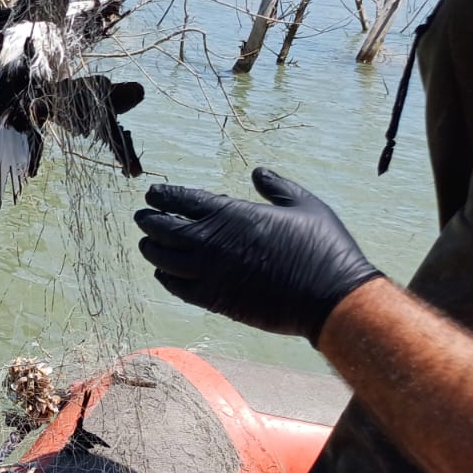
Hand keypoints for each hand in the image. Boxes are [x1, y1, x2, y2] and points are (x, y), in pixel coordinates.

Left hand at [134, 168, 381, 343]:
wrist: (330, 298)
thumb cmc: (323, 248)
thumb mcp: (305, 205)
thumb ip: (277, 187)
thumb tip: (258, 172)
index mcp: (232, 213)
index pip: (181, 199)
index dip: (162, 195)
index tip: (151, 194)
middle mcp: (213, 241)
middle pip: (163, 228)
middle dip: (148, 220)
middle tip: (142, 216)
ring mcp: (210, 273)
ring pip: (163, 259)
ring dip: (151, 248)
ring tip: (147, 243)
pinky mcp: (215, 300)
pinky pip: (177, 288)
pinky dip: (165, 278)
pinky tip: (162, 273)